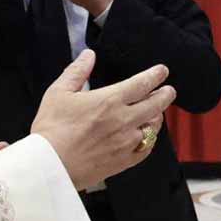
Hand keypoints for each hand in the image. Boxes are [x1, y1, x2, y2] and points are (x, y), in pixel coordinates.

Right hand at [30, 50, 175, 189]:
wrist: (50, 165)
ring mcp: (126, 142)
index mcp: (110, 100)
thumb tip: (89, 55)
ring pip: (153, 127)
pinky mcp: (123, 161)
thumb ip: (77, 71)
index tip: (163, 71)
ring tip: (157, 112)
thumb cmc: (51, 128)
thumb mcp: (59, 92)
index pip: (142, 83)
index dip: (155, 75)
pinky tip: (147, 137)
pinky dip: (150, 140)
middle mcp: (124, 120)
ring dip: (157, 117)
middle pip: (155, 104)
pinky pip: (145, 149)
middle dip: (165, 95)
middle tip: (169, 90)